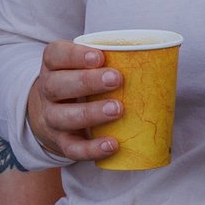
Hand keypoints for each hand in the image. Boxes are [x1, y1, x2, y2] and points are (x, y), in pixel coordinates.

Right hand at [25, 38, 125, 162]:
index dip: (75, 55)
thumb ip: (107, 60)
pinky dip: (91, 148)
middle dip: (87, 81)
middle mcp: (47, 91)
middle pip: (57, 85)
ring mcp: (51, 118)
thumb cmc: (78, 83)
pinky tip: (112, 144)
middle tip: (116, 79)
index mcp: (53, 66)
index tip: (99, 56)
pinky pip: (72, 148)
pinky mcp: (61, 142)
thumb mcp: (81, 66)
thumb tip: (156, 56)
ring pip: (63, 117)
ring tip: (117, 109)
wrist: (48, 113)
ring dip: (91, 113)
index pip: (55, 55)